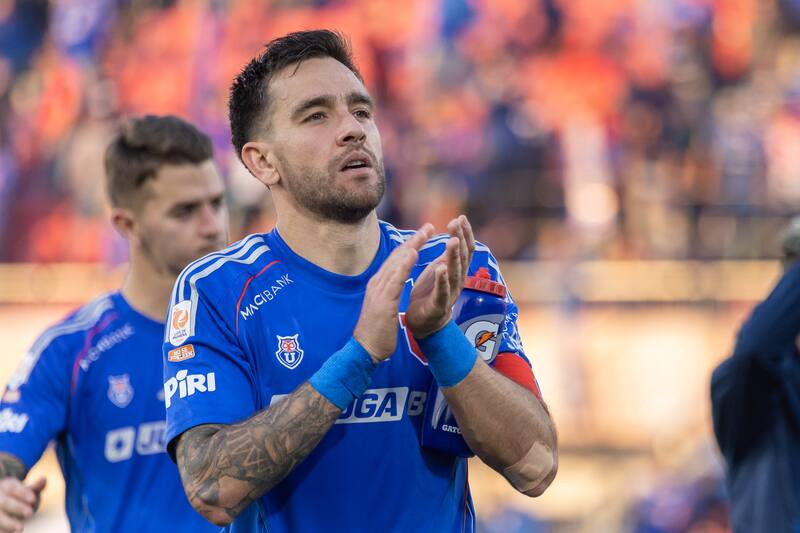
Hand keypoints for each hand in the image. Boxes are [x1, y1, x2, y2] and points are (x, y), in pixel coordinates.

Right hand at [0, 477, 45, 531]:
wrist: (4, 503)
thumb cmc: (19, 496)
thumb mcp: (26, 490)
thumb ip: (35, 487)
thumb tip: (44, 480)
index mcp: (6, 487)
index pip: (13, 488)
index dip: (23, 493)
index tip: (33, 499)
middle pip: (5, 502)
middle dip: (17, 508)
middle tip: (30, 513)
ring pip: (0, 517)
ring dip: (9, 523)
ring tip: (21, 528)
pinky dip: (4, 531)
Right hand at [354, 224, 434, 362]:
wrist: (365, 350)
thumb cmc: (376, 331)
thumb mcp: (382, 306)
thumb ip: (387, 292)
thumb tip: (392, 283)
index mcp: (378, 284)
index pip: (395, 260)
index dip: (410, 246)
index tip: (422, 234)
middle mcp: (377, 283)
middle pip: (397, 256)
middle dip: (413, 240)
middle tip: (428, 226)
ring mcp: (379, 291)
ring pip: (396, 263)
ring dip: (411, 246)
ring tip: (424, 233)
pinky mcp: (384, 301)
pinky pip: (396, 279)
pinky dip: (404, 264)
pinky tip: (413, 254)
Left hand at [406, 215, 474, 338]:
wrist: (423, 323)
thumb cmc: (431, 293)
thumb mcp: (440, 269)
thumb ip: (448, 255)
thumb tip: (456, 233)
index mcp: (456, 270)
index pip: (465, 249)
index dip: (464, 234)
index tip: (460, 217)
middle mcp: (457, 281)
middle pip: (462, 257)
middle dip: (460, 239)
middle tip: (456, 223)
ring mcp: (450, 294)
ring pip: (455, 272)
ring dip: (453, 256)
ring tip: (452, 241)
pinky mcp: (439, 306)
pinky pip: (442, 292)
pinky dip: (442, 280)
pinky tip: (441, 268)